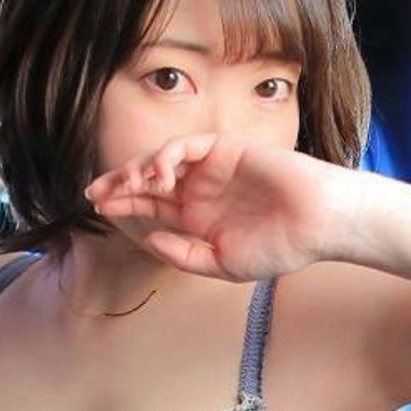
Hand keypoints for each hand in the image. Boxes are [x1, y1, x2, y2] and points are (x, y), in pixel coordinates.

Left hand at [84, 132, 358, 281]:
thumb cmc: (277, 247)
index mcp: (197, 216)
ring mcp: (211, 168)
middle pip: (149, 180)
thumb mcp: (221, 263)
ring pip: (162, 160)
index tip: (98, 209)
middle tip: (93, 193)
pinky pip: (187, 147)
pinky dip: (167, 157)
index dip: (123, 204)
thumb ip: (184, 254)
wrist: (317, 226)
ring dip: (137, 170)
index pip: (152, 206)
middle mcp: (199, 189)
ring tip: (123, 186)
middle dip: (119, 184)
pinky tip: (159, 176)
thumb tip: (147, 238)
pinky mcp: (225, 149)